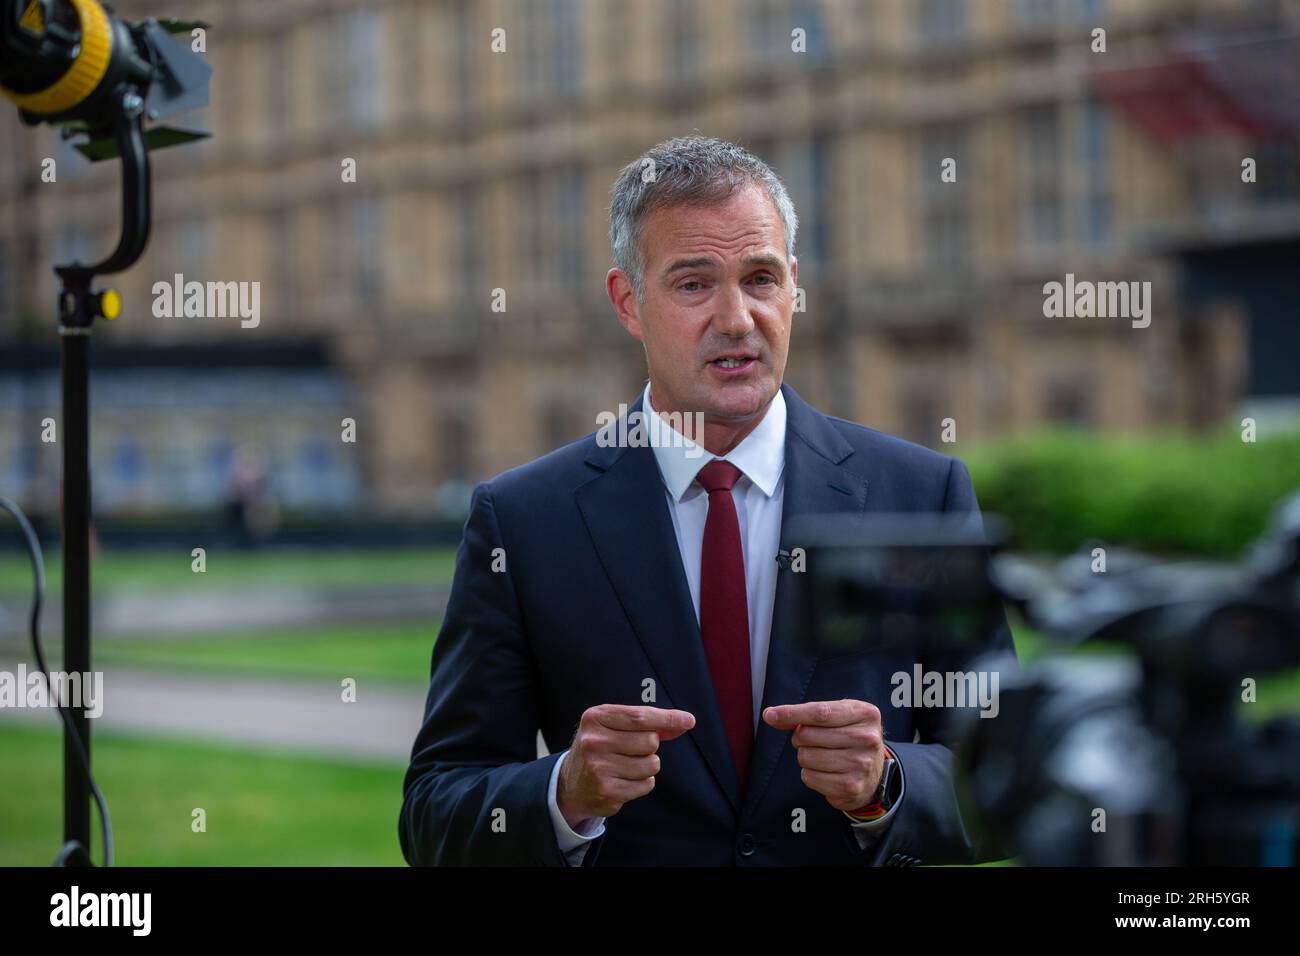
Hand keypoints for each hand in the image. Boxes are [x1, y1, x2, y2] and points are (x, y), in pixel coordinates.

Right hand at [557, 704, 694, 829]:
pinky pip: (647, 784)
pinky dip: (642, 783)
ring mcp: (599, 768)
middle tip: (630, 750)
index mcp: (595, 718)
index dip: (667, 718)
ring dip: (647, 766)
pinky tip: (623, 780)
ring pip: (652, 764)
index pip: (640, 716)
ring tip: (626, 766)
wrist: (570, 784)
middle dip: (649, 746)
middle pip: (650, 741)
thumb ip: (647, 723)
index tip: (688, 720)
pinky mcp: (607, 791)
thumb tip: (683, 722)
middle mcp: (594, 742)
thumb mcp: (614, 726)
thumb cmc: (600, 748)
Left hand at [763, 699, 884, 811]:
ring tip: (823, 757)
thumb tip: (772, 715)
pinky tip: (826, 773)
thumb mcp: (837, 717)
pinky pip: (809, 777)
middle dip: (801, 738)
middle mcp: (867, 738)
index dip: (792, 713)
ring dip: (806, 757)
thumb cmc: (849, 738)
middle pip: (808, 735)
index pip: (820, 712)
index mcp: (865, 714)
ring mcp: (861, 764)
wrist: (874, 773)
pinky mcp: (851, 787)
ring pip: (806, 757)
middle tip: (814, 742)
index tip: (770, 715)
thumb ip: (806, 714)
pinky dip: (810, 775)